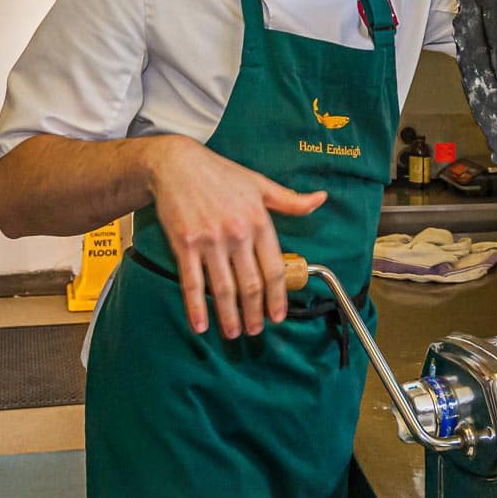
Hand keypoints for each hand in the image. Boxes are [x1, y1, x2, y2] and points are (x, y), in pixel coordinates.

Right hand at [146, 136, 326, 337]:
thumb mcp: (261, 184)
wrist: (176, 164)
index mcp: (259, 222)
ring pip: (224, 288)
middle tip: (256, 331)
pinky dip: (196, 306)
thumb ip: (291, 200)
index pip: (274, 268)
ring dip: (230, 316)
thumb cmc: (220, 174)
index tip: (278, 316)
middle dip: (255, 312)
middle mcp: (237, 234)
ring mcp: (210, 241)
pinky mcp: (184, 244)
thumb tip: (320, 199)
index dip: (278, 297)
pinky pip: (192, 281)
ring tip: (234, 333)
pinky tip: (201, 325)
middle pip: (251, 284)